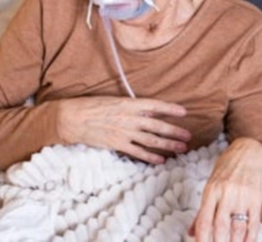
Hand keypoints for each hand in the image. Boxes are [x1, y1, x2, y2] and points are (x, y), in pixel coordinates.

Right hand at [56, 96, 191, 163]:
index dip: (170, 108)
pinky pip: (138, 152)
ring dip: (168, 144)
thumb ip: (131, 106)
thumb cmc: (91, 106)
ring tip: (181, 148)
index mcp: (128, 103)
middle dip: (175, 131)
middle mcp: (129, 118)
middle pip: (158, 125)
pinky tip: (161, 161)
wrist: (72, 118)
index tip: (183, 111)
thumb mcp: (113, 100)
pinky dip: (150, 157)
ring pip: (151, 140)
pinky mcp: (117, 144)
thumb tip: (147, 110)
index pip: (155, 105)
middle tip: (188, 135)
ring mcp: (124, 133)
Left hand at [189, 137, 261, 241]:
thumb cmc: (227, 167)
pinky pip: (253, 223)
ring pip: (237, 227)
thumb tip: (191, 232)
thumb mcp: (211, 184)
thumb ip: (203, 209)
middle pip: (220, 226)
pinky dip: (251, 238)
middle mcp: (225, 194)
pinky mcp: (256, 199)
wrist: (250, 151)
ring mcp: (242, 197)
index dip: (201, 238)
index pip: (204, 219)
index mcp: (211, 190)